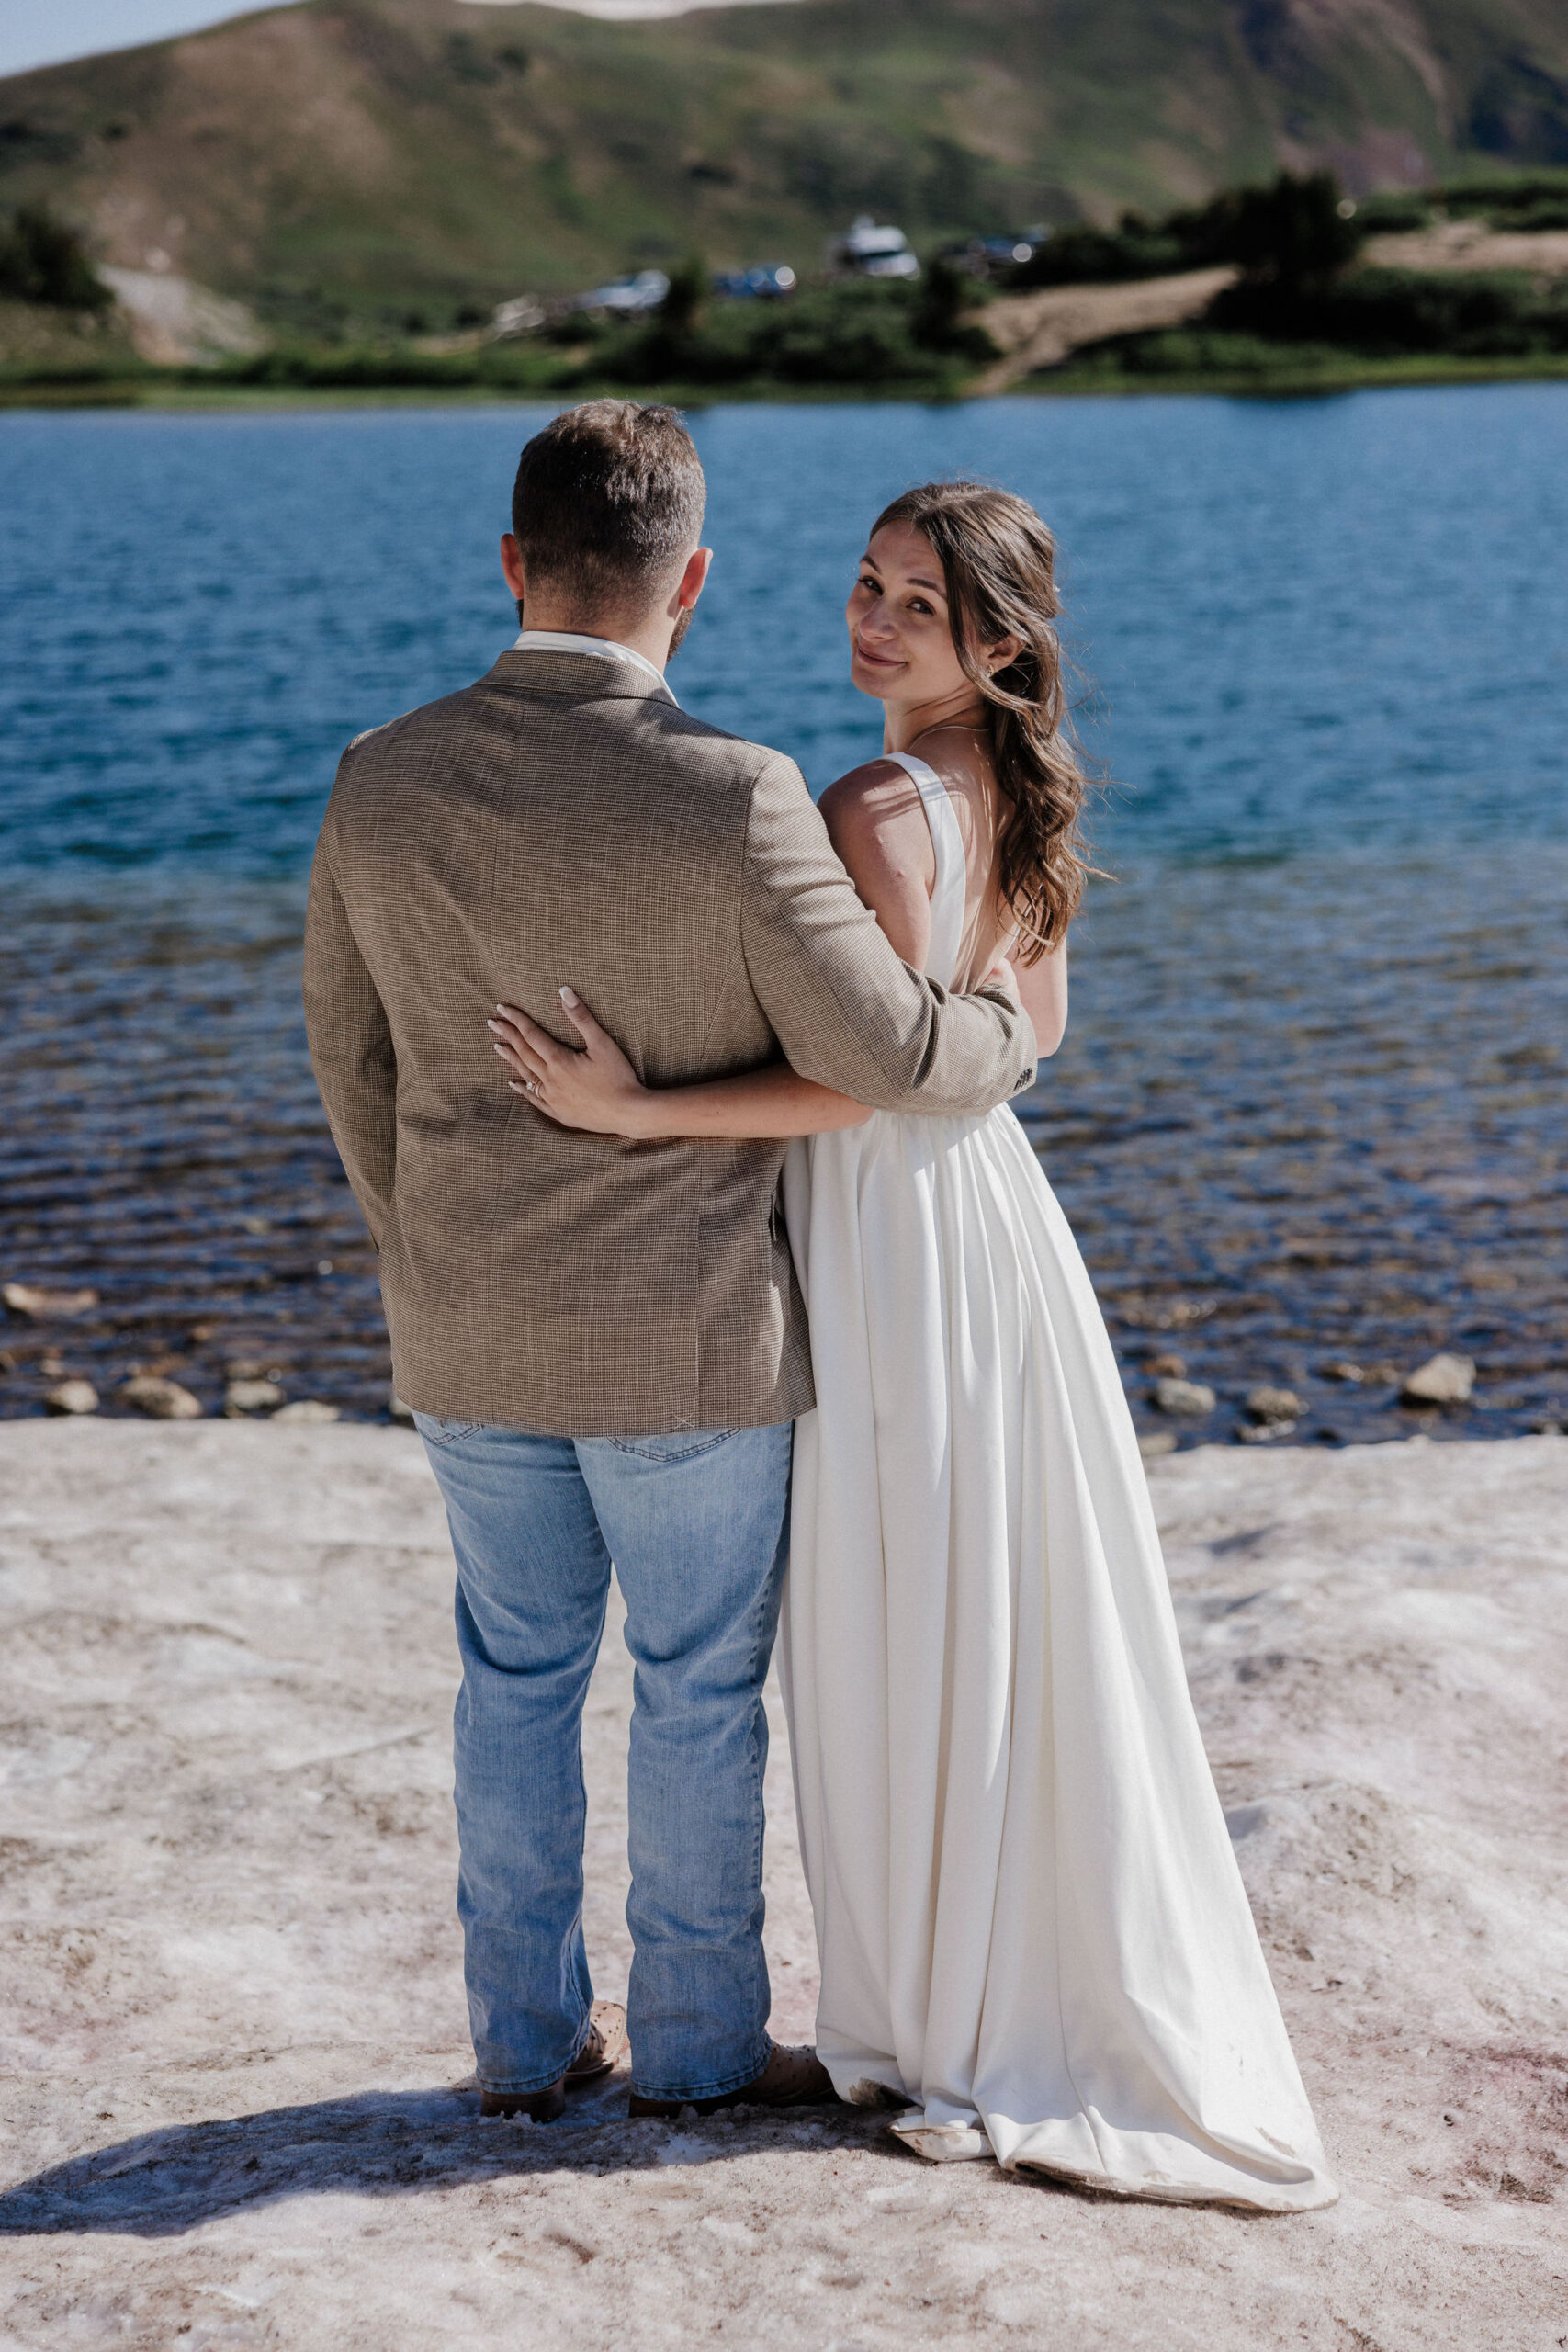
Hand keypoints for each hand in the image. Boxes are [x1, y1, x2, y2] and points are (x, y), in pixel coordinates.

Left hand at [487, 990, 651, 1134]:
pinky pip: (535, 1100)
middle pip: (524, 1053)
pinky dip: (523, 1090)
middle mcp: (551, 1080)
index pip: (532, 1035)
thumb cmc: (619, 1076)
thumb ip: (581, 1017)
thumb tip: (564, 991)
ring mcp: (553, 1099)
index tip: (502, 1009)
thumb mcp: (602, 1043)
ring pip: (526, 1075)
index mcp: (559, 1061)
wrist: (629, 1113)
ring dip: (512, 1060)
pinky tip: (514, 1083)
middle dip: (508, 1036)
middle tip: (493, 1023)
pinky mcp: (560, 1113)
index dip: (517, 1020)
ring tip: (498, 1047)